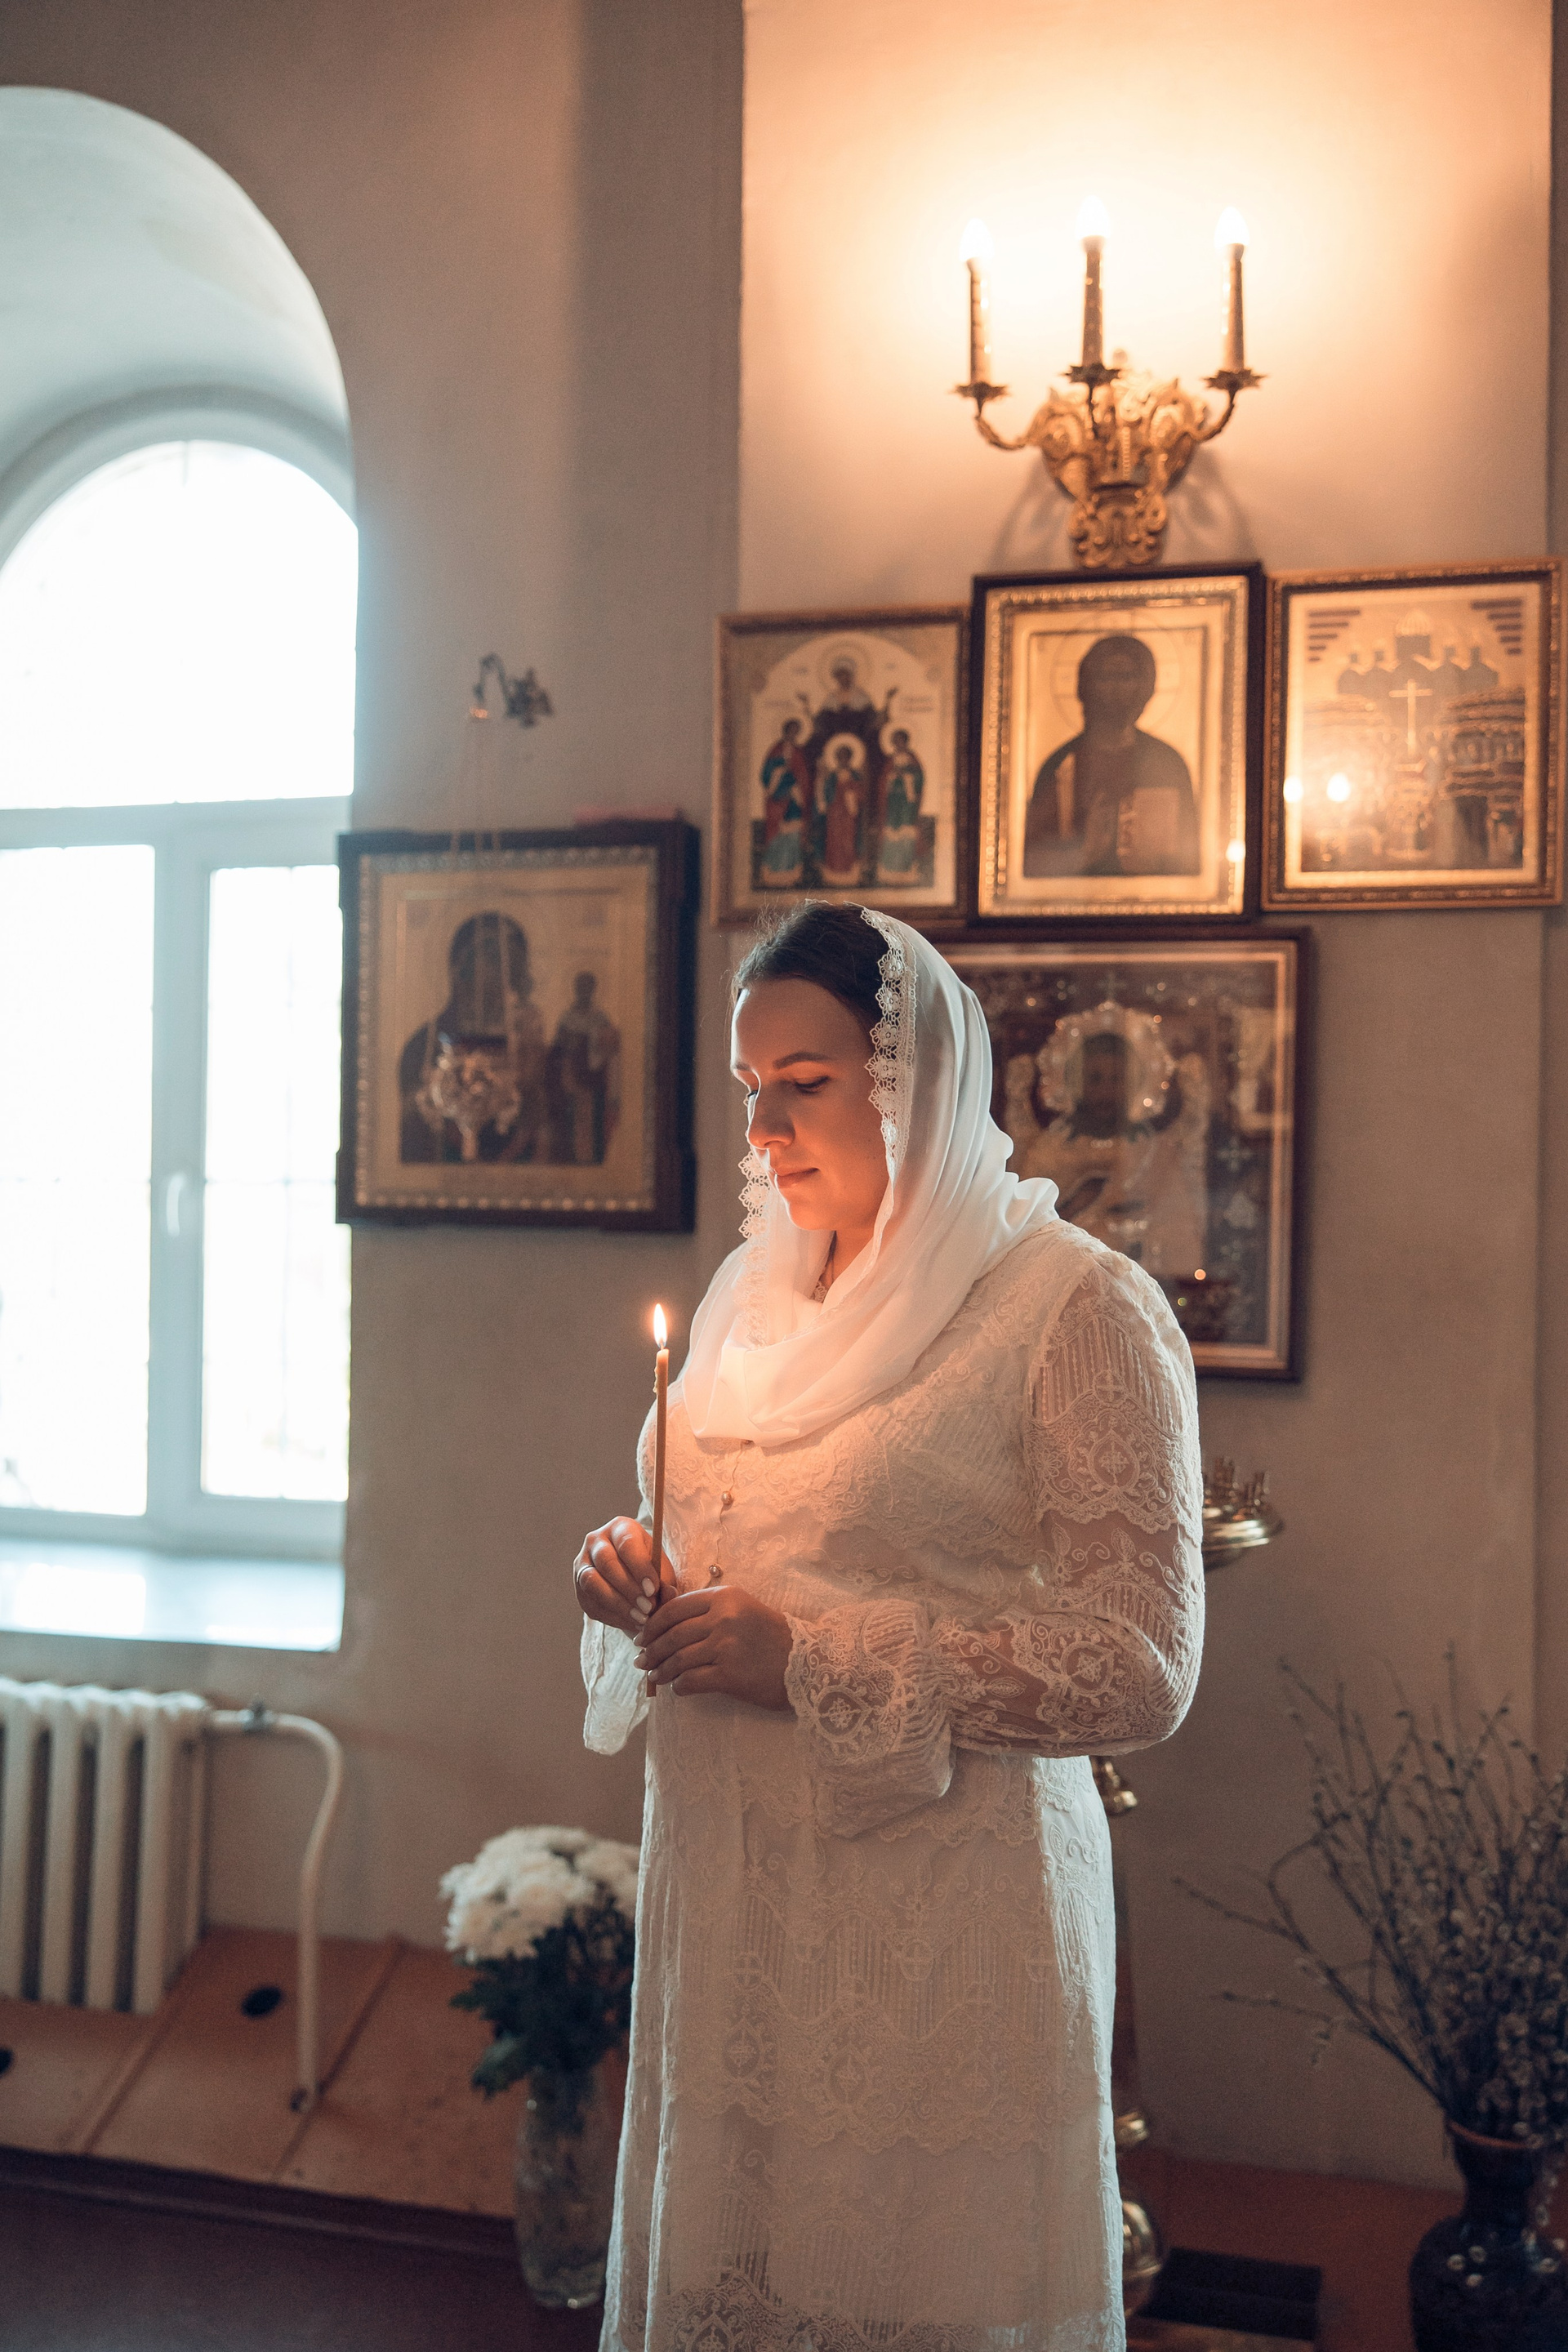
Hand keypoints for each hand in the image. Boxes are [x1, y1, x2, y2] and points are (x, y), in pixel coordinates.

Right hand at [573, 1517, 670, 1639]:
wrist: (634, 1583)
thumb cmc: (651, 1571)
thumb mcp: (663, 1572)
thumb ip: (666, 1582)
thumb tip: (669, 1593)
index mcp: (621, 1528)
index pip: (626, 1543)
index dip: (639, 1567)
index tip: (653, 1589)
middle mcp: (596, 1541)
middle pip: (606, 1561)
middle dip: (628, 1588)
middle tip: (647, 1608)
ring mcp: (583, 1564)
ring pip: (592, 1582)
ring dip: (618, 1604)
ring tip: (640, 1618)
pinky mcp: (578, 1588)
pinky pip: (590, 1602)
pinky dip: (612, 1616)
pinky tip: (631, 1623)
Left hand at [635, 1582, 793, 1711]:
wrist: (805, 1663)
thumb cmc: (770, 1636)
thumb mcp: (741, 1609)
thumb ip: (708, 1610)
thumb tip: (664, 1624)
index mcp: (725, 1596)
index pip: (675, 1608)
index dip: (653, 1624)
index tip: (643, 1636)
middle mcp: (724, 1618)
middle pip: (673, 1634)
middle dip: (651, 1649)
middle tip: (642, 1660)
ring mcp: (726, 1646)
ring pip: (678, 1658)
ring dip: (661, 1670)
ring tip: (654, 1676)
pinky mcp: (729, 1675)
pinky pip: (691, 1681)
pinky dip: (678, 1686)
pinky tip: (677, 1688)